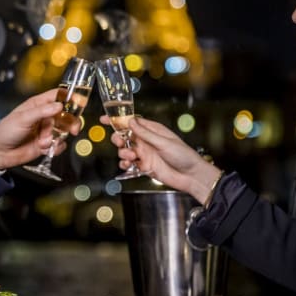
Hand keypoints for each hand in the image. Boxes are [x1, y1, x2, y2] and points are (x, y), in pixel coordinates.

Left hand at [0, 88, 75, 169]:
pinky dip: (55, 147)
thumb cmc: (6, 131)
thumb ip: (42, 111)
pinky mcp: (47, 144)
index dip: (70, 97)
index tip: (80, 103)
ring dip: (56, 138)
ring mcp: (46, 130)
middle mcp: (45, 116)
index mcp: (38, 105)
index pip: (58, 96)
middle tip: (72, 130)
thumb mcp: (23, 118)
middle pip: (66, 115)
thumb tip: (59, 106)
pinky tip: (44, 148)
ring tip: (42, 142)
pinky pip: (60, 145)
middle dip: (71, 123)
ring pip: (64, 131)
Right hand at [101, 115, 221, 203]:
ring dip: (123, 153)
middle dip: (118, 138)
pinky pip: (128, 164)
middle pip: (124, 136)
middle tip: (120, 142)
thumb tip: (131, 121)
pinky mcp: (144, 166)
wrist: (191, 176)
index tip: (104, 118)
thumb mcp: (163, 142)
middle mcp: (147, 141)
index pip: (132, 122)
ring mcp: (145, 154)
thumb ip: (145, 133)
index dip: (117, 120)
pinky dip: (125, 164)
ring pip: (124, 150)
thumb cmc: (183, 156)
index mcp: (152, 130)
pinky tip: (129, 165)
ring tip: (131, 157)